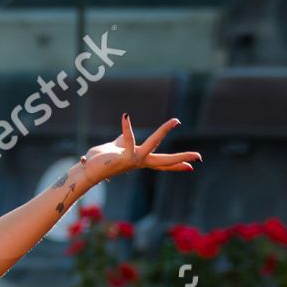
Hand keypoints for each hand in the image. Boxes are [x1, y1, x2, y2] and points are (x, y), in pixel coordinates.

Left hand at [79, 115, 199, 188]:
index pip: (162, 163)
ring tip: (176, 120)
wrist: (87, 170)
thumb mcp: (117, 147)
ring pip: (153, 146)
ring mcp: (132, 161)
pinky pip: (128, 140)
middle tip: (199, 157)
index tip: (191, 166)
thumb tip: (126, 135)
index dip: (176, 164)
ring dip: (164, 132)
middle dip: (181, 158)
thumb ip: (124, 140)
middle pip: (164, 161)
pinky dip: (127, 128)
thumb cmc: (100, 159)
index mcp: (140, 160)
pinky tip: (126, 116)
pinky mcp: (123, 157)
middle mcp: (139, 162)